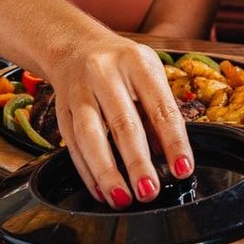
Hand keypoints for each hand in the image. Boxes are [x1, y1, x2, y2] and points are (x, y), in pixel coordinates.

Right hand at [46, 35, 193, 209]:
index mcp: (137, 62)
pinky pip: (72, 145)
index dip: (173, 142)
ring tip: (121, 198)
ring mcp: (79, 91)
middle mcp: (104, 73)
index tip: (183, 170)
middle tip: (149, 191)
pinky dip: (87, 171)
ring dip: (107, 172)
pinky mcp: (61, 109)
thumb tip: (169, 156)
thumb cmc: (121, 66)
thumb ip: (158, 111)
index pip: (160, 108)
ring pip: (90, 136)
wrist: (74, 45)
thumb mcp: (147, 75)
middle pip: (123, 123)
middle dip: (137, 162)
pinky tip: (101, 191)